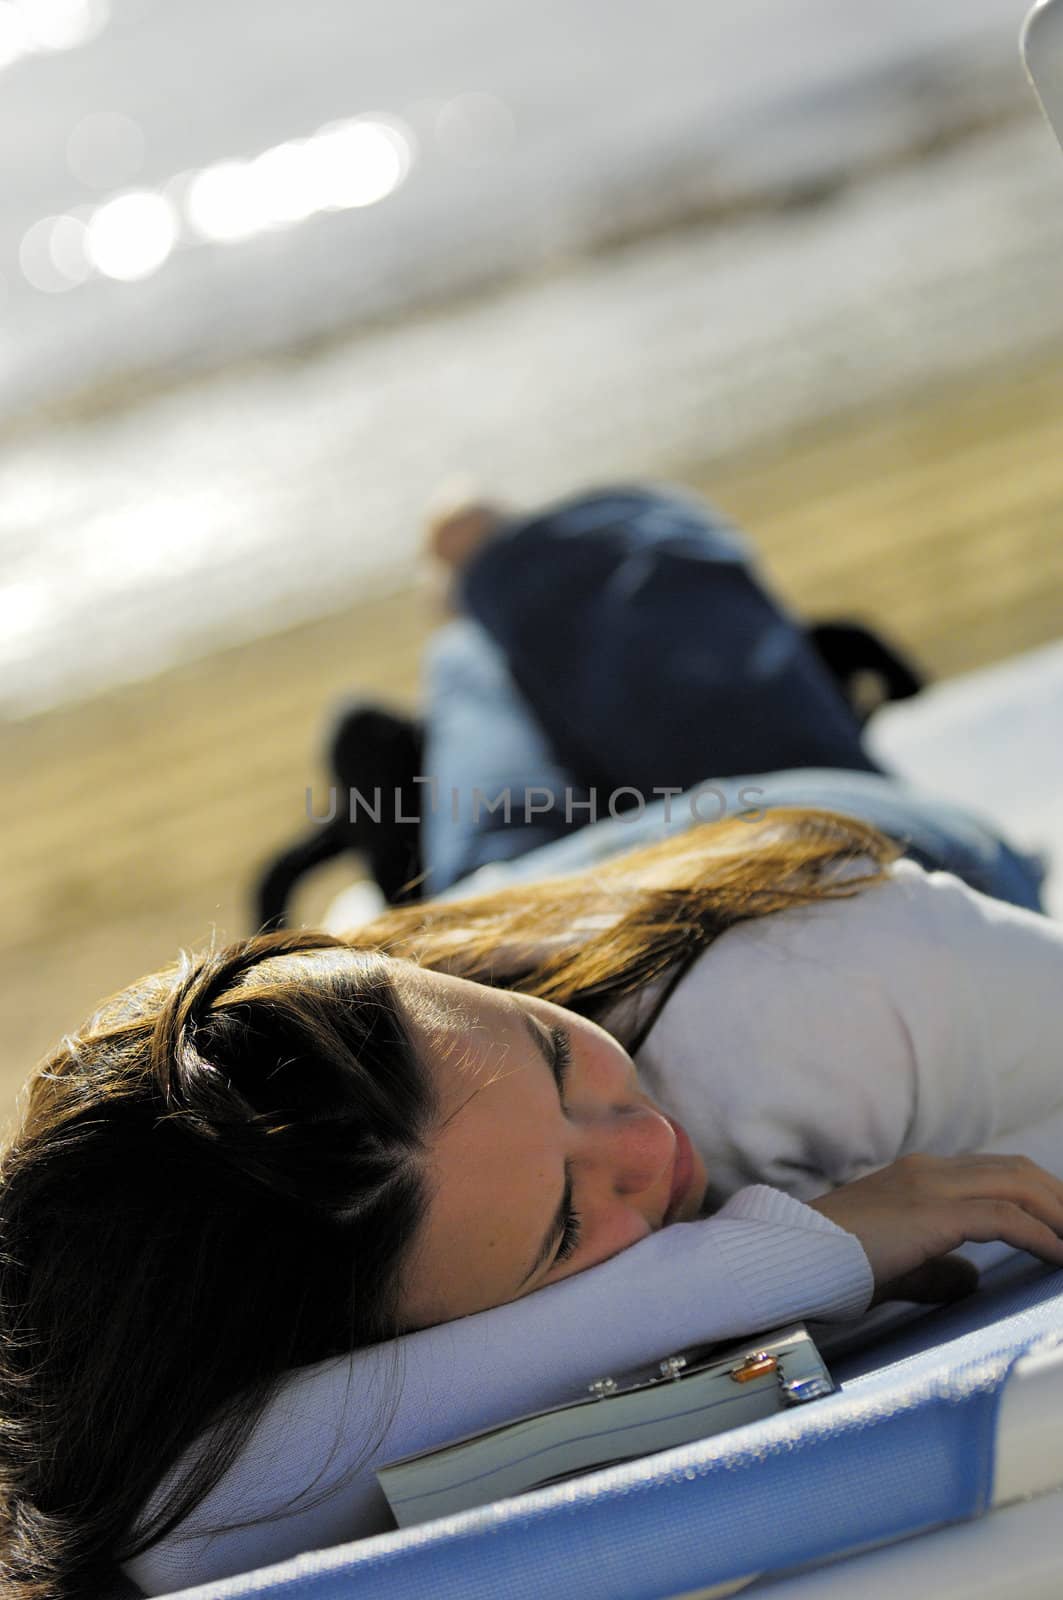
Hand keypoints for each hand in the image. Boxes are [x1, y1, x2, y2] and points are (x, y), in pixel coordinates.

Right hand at [807, 1152, 1062, 1304]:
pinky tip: (1061, 1259)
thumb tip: (969, 1279)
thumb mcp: (895, 1266)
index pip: (994, 1172)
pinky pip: (1005, 1218)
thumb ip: (935, 1270)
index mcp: (918, 1176)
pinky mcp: (932, 1213)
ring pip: (1019, 1185)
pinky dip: (1043, 1237)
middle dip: (1058, 1198)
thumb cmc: (832, 1266)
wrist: (792, 1258)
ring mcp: (930, 1187)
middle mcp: (929, 1171)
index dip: (1035, 1194)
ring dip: (1059, 1213)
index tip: (1062, 1223)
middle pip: (1017, 1171)